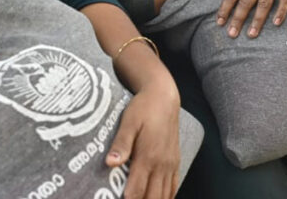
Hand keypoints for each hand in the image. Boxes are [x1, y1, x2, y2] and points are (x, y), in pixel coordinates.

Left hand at [106, 78, 181, 198]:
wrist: (164, 97)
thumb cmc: (144, 108)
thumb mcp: (129, 122)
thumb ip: (121, 143)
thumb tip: (110, 163)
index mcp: (148, 156)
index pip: (136, 189)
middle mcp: (161, 164)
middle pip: (152, 197)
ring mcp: (170, 164)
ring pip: (165, 195)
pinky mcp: (175, 161)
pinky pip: (174, 186)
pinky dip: (167, 197)